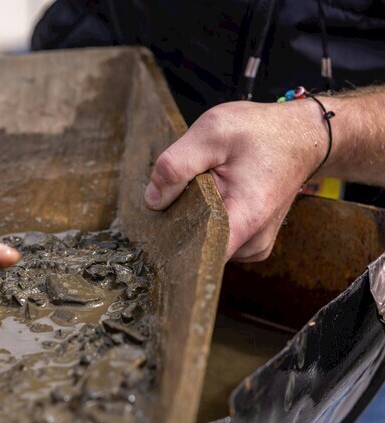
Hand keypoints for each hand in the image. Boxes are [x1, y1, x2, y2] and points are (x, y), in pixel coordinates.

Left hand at [144, 99, 326, 261]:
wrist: (304, 135)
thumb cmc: (263, 131)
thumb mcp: (212, 132)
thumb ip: (177, 165)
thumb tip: (152, 200)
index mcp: (246, 218)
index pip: (199, 258)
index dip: (172, 247)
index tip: (154, 235)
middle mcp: (253, 242)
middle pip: (196, 248)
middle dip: (180, 222)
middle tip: (182, 192)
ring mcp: (254, 245)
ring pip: (205, 242)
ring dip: (195, 219)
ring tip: (206, 188)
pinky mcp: (251, 241)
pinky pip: (216, 237)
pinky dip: (207, 219)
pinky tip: (213, 197)